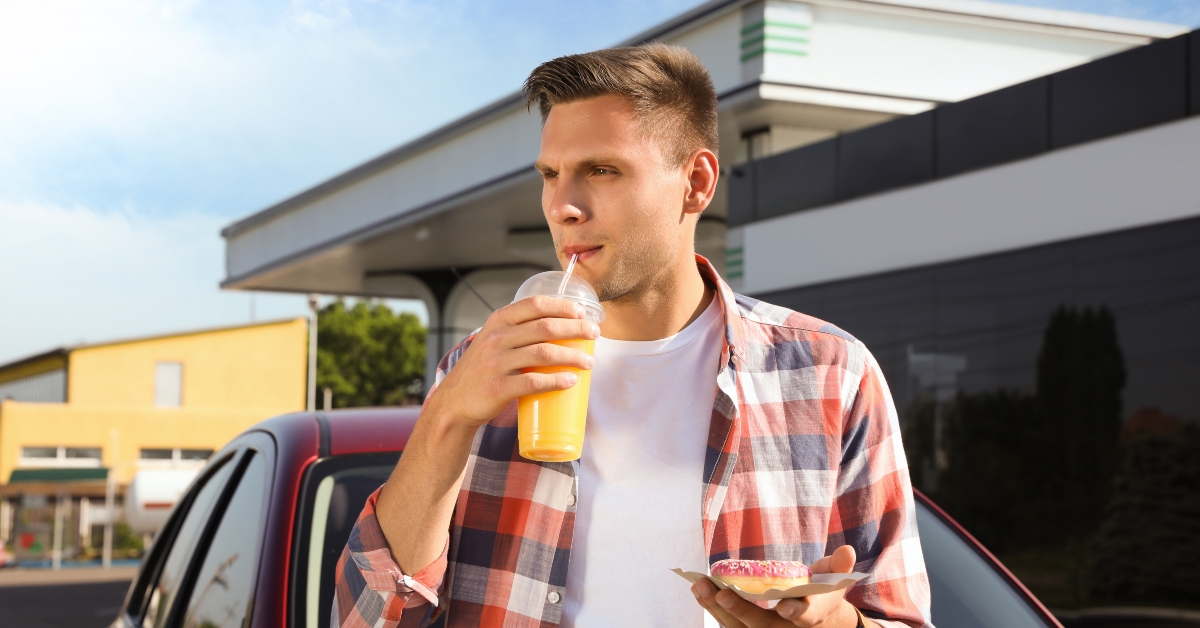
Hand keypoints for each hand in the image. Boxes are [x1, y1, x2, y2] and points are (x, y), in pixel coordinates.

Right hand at [424, 295, 599, 428]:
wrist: (454, 402)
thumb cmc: (482, 370)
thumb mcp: (493, 340)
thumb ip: (518, 330)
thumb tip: (562, 326)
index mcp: (497, 322)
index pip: (535, 304)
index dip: (563, 306)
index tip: (583, 312)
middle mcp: (496, 338)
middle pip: (545, 327)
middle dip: (576, 329)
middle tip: (594, 334)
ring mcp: (496, 363)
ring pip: (544, 354)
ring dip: (572, 357)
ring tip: (590, 362)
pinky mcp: (498, 388)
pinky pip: (533, 383)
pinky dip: (556, 381)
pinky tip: (571, 381)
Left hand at [691, 546, 865, 627]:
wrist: (816, 620)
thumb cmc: (821, 593)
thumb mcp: (834, 580)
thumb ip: (838, 566)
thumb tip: (848, 550)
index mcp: (811, 616)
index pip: (805, 618)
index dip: (796, 612)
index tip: (784, 606)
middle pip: (762, 626)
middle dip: (741, 611)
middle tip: (722, 592)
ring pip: (739, 627)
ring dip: (717, 608)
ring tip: (700, 586)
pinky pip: (729, 623)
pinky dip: (713, 608)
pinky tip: (699, 591)